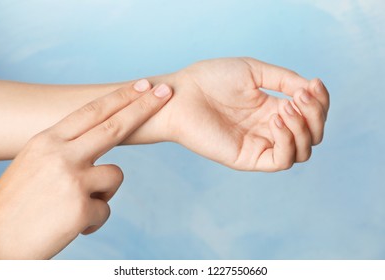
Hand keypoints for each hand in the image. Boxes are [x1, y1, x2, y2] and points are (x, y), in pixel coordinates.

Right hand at [0, 81, 172, 258]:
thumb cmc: (17, 203)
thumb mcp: (36, 162)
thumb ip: (67, 147)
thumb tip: (99, 136)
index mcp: (47, 141)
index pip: (92, 112)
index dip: (120, 97)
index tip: (142, 84)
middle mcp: (61, 155)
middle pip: (115, 126)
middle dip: (144, 107)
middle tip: (165, 91)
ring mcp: (72, 180)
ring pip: (115, 176)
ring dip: (102, 193)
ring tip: (72, 207)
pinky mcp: (81, 208)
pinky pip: (105, 209)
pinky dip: (92, 220)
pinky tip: (68, 225)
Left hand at [145, 57, 328, 170]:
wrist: (181, 94)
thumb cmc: (210, 79)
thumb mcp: (254, 71)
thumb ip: (284, 80)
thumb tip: (312, 88)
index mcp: (271, 109)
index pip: (310, 114)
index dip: (320, 101)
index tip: (314, 84)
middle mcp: (268, 129)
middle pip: (312, 135)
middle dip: (315, 115)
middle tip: (301, 96)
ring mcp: (259, 145)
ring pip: (302, 151)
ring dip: (304, 128)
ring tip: (288, 107)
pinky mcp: (247, 158)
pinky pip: (281, 160)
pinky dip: (288, 141)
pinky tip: (276, 120)